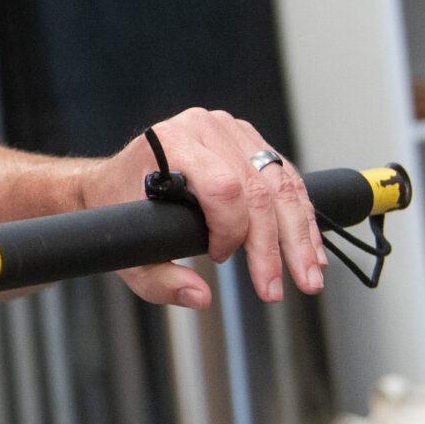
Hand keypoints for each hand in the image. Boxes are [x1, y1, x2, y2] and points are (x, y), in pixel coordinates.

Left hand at [82, 107, 324, 309]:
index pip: (223, 188)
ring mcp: (230, 130)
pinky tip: (310, 249)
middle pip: (259, 190)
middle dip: (279, 245)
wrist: (114, 182)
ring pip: (282, 185)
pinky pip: (286, 179)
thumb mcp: (128, 251)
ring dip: (301, 235)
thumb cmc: (120, 210)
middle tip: (288, 287)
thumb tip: (200, 296)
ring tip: (310, 275)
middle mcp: (204, 128)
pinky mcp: (248, 141)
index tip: (220, 259)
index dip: (232, 231)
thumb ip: (159, 281)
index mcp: (171, 143)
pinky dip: (301, 217)